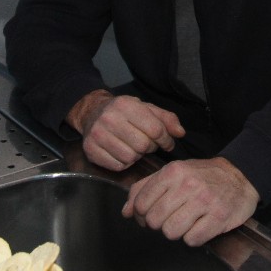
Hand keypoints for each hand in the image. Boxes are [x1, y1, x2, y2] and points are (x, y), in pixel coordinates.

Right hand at [67, 91, 184, 170]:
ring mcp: (97, 135)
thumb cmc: (125, 113)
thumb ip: (166, 119)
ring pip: (130, 157)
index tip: (167, 143)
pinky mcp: (90, 150)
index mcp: (126, 105)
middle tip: (147, 144)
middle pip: (143, 145)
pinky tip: (123, 153)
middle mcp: (109, 118)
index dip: (166, 139)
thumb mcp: (146, 109)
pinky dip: (124, 163)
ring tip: (134, 147)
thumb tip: (180, 133)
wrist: (93, 113)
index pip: (155, 129)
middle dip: (150, 147)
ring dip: (137, 156)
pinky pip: (117, 166)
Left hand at [122, 157, 258, 246]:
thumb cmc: (201, 176)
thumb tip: (126, 211)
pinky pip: (192, 240)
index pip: (142, 204)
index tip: (151, 214)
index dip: (142, 215)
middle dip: (160, 224)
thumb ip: (145, 188)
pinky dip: (193, 238)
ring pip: (171, 232)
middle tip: (171, 218)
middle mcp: (188, 185)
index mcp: (173, 172)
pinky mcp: (219, 217)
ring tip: (186, 222)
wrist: (239, 176)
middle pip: (155, 221)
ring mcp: (205, 201)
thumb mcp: (172, 173)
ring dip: (176, 232)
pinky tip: (199, 226)